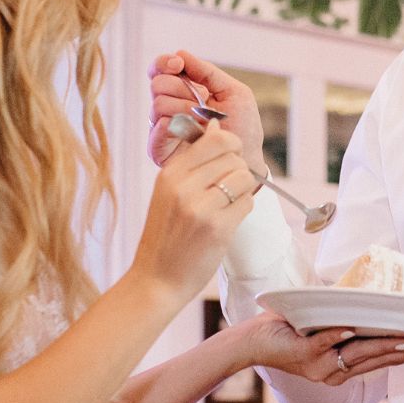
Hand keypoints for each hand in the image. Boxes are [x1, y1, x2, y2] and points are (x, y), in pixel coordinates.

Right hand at [127, 120, 256, 303]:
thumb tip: (216, 124)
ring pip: (244, 177)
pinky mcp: (218, 227)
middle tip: (228, 188)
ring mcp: (201, 206)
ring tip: (228, 204)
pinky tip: (228, 220)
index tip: (228, 159)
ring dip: (243, 190)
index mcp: (170, 172)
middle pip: (232, 156)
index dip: (230, 145)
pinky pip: (247, 203)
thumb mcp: (167, 191)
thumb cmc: (165, 235)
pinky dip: (243, 210)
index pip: (214, 138)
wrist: (156, 279)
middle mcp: (184, 185)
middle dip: (237, 169)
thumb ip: (192, 160)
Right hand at [148, 50, 266, 174]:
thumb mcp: (234, 92)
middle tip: (203, 103)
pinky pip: (157, 129)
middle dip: (182, 89)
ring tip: (205, 121)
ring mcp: (164, 127)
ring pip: (158, 104)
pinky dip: (173, 125)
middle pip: (157, 83)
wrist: (246, 160)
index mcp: (184, 90)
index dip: (165, 63)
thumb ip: (208, 72)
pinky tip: (193, 130)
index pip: (160, 69)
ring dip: (185, 108)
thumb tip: (180, 53)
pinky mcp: (160, 149)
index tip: (179, 65)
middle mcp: (170, 106)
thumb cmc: (243, 128)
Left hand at [238, 317, 403, 384]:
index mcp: (340, 371)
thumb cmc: (286, 332)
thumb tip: (372, 310)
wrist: (251, 341)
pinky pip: (324, 343)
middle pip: (374, 358)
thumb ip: (345, 328)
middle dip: (401, 349)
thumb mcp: (321, 333)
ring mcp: (319, 365)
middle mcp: (333, 373)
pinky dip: (337, 335)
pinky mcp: (303, 354)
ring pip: (357, 353)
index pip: (378, 362)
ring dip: (381, 343)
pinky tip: (351, 328)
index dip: (401, 355)